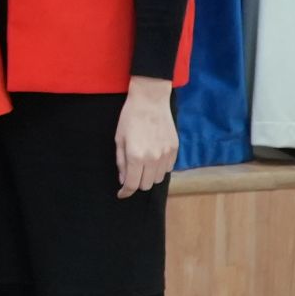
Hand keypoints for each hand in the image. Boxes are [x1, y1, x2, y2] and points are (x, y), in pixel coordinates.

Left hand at [115, 77, 178, 197]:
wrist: (150, 101)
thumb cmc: (130, 119)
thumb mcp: (119, 140)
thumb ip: (121, 162)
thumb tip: (124, 180)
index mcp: (135, 156)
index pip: (132, 184)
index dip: (125, 192)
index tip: (121, 194)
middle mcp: (152, 158)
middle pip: (146, 185)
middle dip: (136, 183)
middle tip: (131, 174)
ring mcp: (166, 154)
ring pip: (158, 179)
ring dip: (149, 176)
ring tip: (142, 164)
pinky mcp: (175, 149)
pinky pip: (168, 168)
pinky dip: (160, 168)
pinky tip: (153, 158)